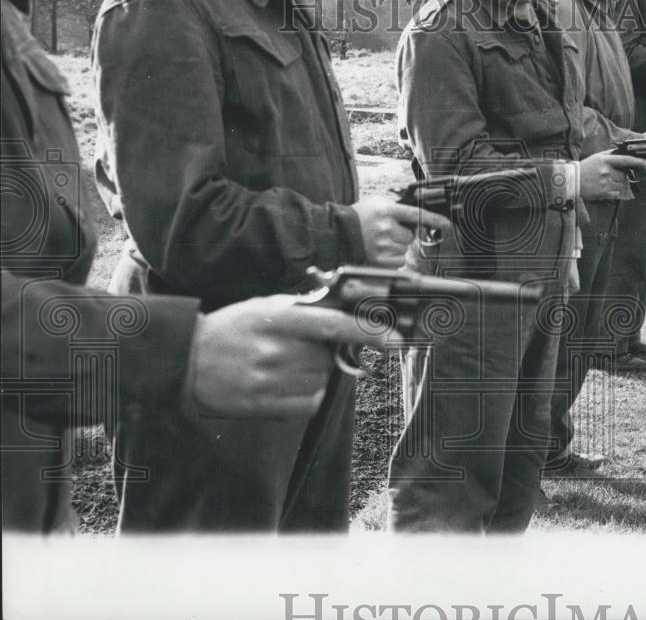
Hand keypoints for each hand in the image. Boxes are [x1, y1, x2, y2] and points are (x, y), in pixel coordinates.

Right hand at [187, 295, 401, 417]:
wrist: (185, 362)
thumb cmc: (230, 329)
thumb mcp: (263, 307)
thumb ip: (303, 309)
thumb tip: (346, 311)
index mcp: (275, 319)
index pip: (331, 325)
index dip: (366, 331)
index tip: (392, 337)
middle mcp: (274, 351)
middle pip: (328, 356)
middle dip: (325, 352)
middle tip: (301, 348)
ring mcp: (269, 381)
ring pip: (321, 380)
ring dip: (315, 373)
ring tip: (284, 365)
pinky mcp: (265, 406)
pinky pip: (309, 402)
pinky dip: (307, 394)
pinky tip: (284, 383)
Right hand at [352, 198, 450, 266]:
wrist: (339, 231)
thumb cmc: (360, 216)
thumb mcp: (378, 204)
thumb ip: (398, 209)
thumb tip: (418, 216)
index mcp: (386, 211)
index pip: (416, 214)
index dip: (434, 220)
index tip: (447, 225)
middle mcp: (386, 228)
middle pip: (410, 236)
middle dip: (403, 235)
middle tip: (388, 232)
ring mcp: (383, 246)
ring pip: (404, 249)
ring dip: (397, 246)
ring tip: (380, 241)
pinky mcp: (380, 261)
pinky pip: (398, 260)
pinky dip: (392, 257)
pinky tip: (379, 250)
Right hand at [579, 151, 645, 199]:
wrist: (573, 180)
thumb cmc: (586, 167)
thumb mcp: (598, 157)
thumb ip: (611, 154)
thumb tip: (625, 152)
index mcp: (605, 161)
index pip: (626, 160)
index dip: (639, 162)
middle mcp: (606, 172)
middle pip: (624, 175)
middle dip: (621, 176)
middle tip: (611, 176)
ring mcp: (605, 183)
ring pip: (622, 185)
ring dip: (619, 184)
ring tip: (607, 182)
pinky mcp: (604, 193)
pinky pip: (617, 194)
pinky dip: (615, 192)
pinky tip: (606, 188)